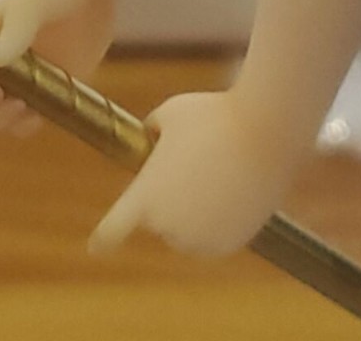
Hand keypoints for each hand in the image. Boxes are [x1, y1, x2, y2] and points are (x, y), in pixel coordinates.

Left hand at [88, 91, 287, 255]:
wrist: (266, 131)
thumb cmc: (213, 114)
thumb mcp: (171, 112)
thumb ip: (153, 131)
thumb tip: (151, 139)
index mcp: (145, 195)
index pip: (114, 229)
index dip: (103, 239)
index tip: (94, 248)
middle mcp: (168, 225)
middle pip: (157, 219)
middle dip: (167, 196)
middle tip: (191, 161)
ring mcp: (200, 238)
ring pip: (186, 230)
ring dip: (192, 211)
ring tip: (215, 170)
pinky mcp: (229, 244)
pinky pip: (214, 235)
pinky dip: (218, 218)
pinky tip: (231, 187)